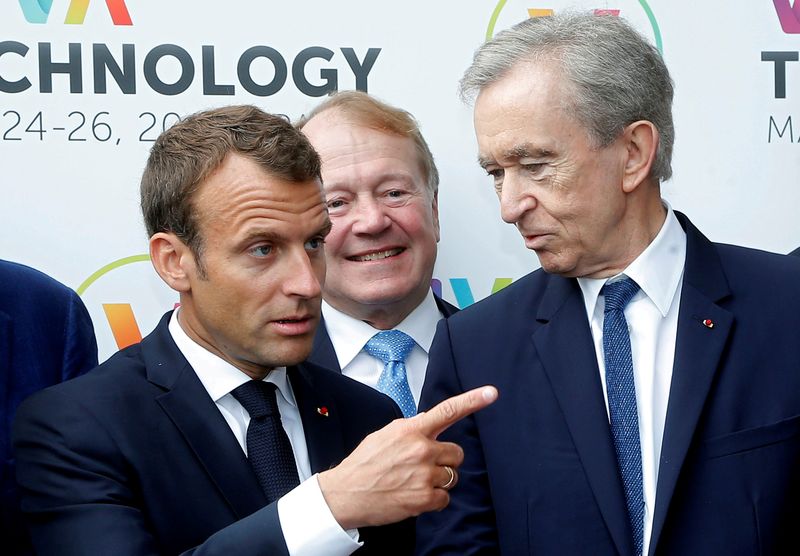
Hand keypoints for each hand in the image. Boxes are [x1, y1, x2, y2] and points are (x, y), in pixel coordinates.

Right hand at [318, 385, 497, 528]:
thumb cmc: (364, 464)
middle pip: (457, 453)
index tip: (491, 393)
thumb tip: (429, 419)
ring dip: (437, 480)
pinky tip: (413, 495)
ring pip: (451, 476)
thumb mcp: (385, 435)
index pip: (447, 411)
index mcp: (411, 430)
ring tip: (413, 481)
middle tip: (423, 466)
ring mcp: (424, 474)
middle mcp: (421, 449)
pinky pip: (445, 498)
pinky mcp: (424, 497)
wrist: (346, 494)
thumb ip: (411, 427)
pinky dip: (433, 499)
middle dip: (445, 460)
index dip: (472, 400)